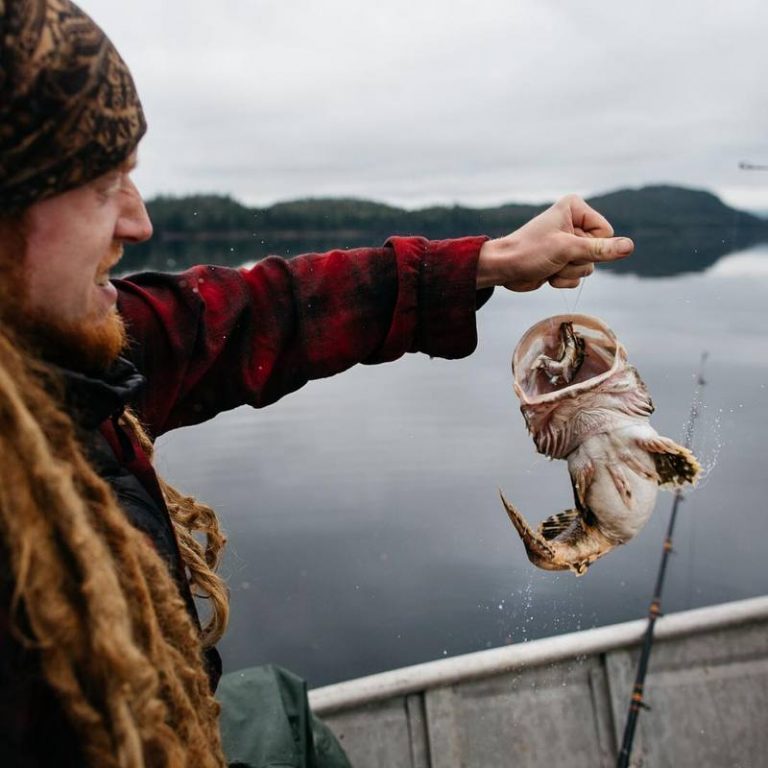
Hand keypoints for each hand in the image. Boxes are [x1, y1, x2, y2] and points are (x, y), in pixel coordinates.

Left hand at [476, 194, 633, 291]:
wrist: (503, 269)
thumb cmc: (529, 252)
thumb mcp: (566, 249)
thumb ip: (600, 249)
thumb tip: (630, 247)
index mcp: (575, 208)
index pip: (605, 232)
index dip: (591, 246)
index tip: (567, 245)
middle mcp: (574, 223)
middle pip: (598, 252)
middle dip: (576, 261)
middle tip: (555, 258)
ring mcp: (569, 244)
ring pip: (589, 267)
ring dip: (569, 273)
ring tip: (550, 265)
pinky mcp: (563, 261)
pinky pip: (577, 277)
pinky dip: (563, 280)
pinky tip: (547, 274)